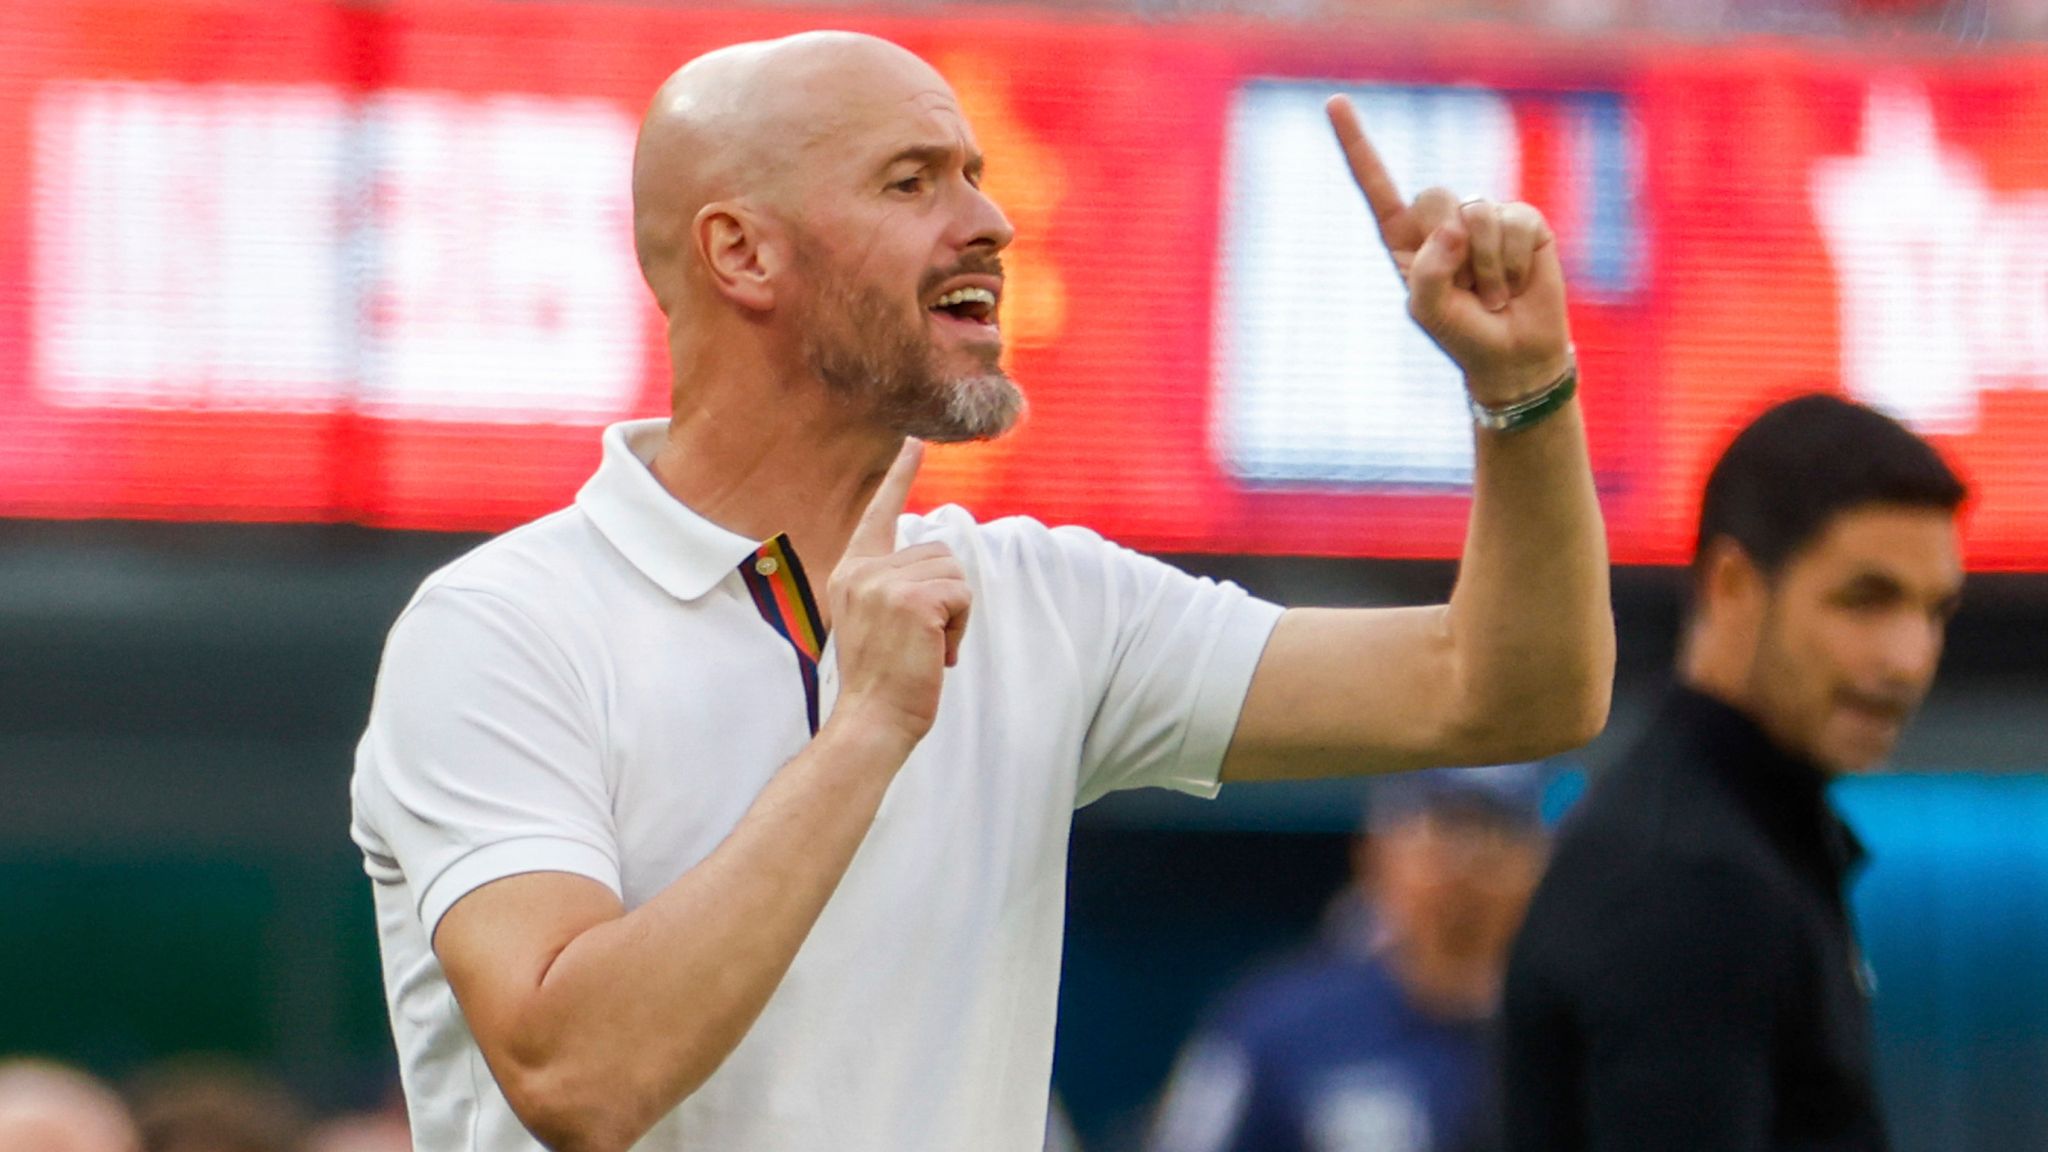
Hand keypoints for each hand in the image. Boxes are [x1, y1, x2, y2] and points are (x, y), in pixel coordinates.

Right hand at [825, 440, 971, 745]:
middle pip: (939, 552)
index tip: (914, 442)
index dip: (900, 476)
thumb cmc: (882, 678)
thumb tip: (937, 566)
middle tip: (924, 639)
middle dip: (946, 596)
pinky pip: (961, 594)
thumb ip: (893, 585)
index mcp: (852, 572)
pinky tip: (937, 651)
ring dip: (955, 612)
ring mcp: (884, 583)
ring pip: (954, 572)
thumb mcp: (876, 619)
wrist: (872, 719)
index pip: (879, 514)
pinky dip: (960, 625)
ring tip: (927, 646)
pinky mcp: (912, 599)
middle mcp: (862, 570)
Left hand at [1327, 95, 1574, 406]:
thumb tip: (1457, 223)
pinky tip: (1514, 282)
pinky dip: (1512, 262)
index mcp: (1404, 237)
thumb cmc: (1461, 332)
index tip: (1334, 101)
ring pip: (1477, 213)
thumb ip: (1428, 270)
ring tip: (1491, 293)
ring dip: (1484, 266)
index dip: (1356, 144)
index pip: (1376, 185)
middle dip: (1451, 247)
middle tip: (1464, 289)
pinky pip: (1515, 222)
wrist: (1513, 354)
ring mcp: (1484, 216)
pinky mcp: (1524, 221)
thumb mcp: (1427, 309)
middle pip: (1435, 195)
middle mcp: (1442, 220)